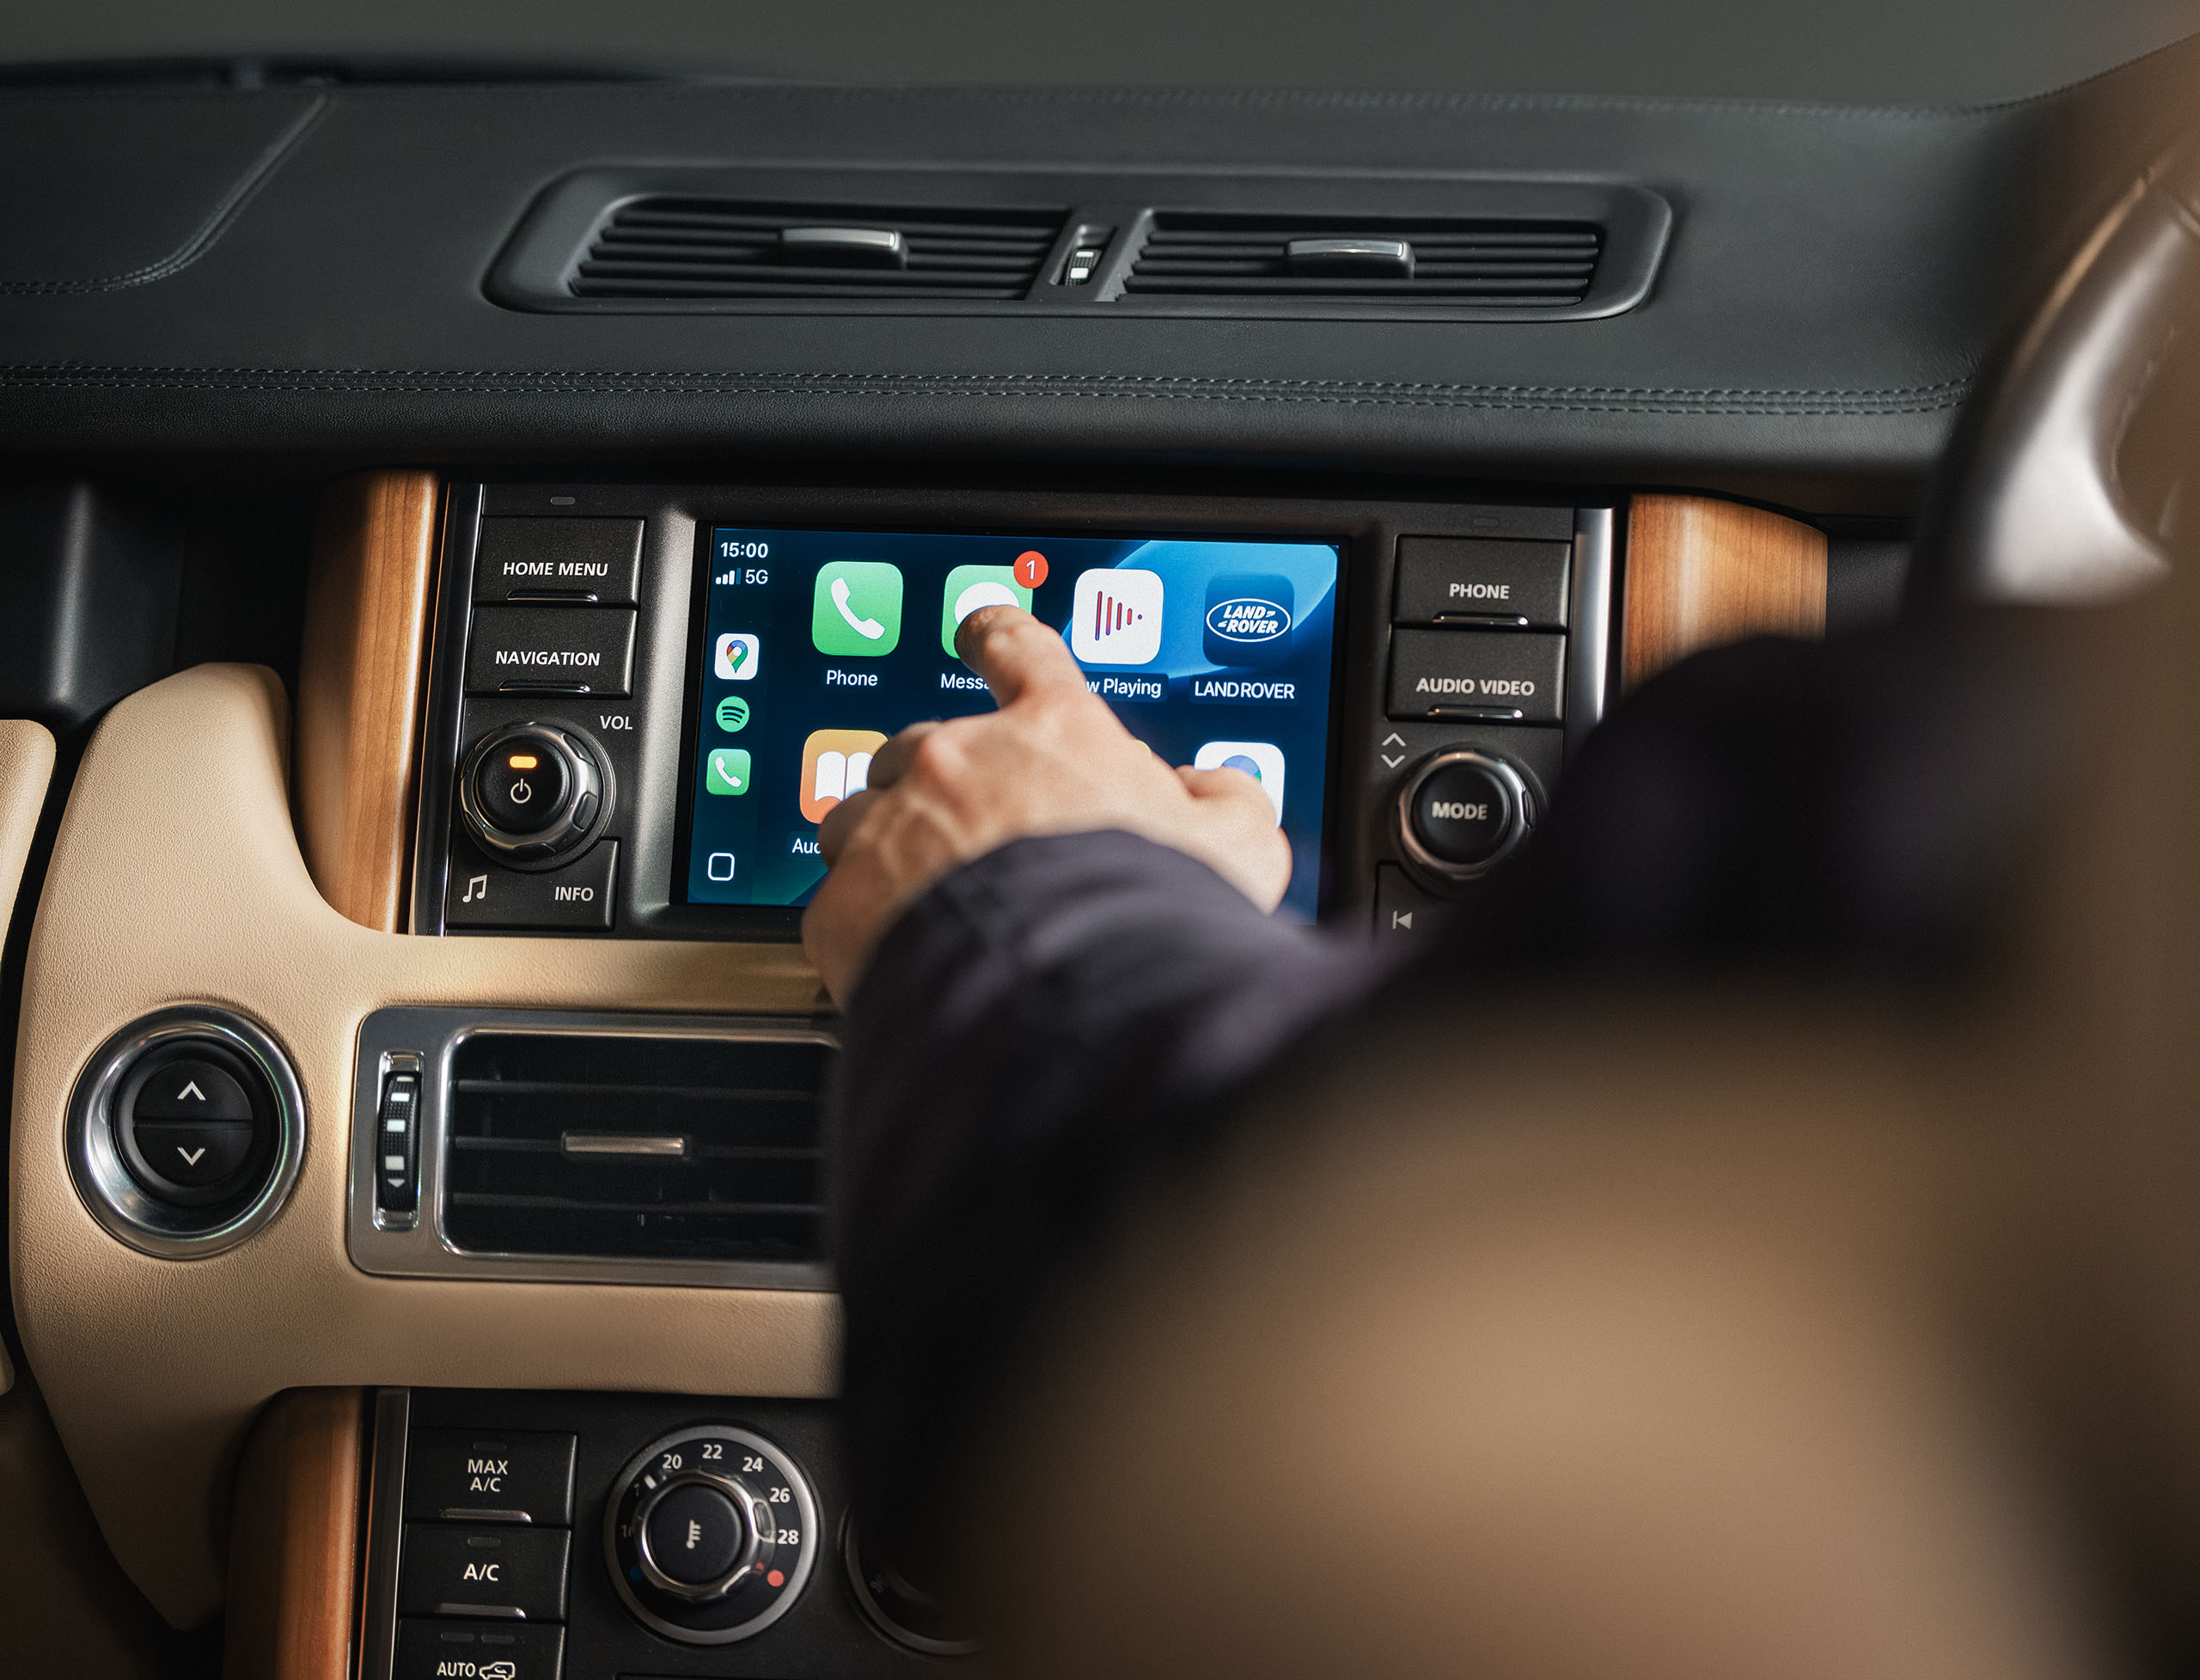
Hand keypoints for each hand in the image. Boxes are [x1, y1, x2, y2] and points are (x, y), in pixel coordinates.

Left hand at [802, 605, 1291, 1002]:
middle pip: (922, 750)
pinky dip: (863, 933)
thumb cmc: (1152, 922)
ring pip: (859, 821)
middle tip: (975, 849)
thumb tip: (1211, 789)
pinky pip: (837, 908)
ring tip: (925, 913)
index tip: (980, 635)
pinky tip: (901, 967)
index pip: (1017, 651)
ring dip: (885, 855)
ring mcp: (893, 828)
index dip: (996, 638)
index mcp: (1054, 733)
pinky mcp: (845, 905)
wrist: (1075, 1007)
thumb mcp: (1237, 850)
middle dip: (941, 790)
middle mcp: (961, 763)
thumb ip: (1227, 803)